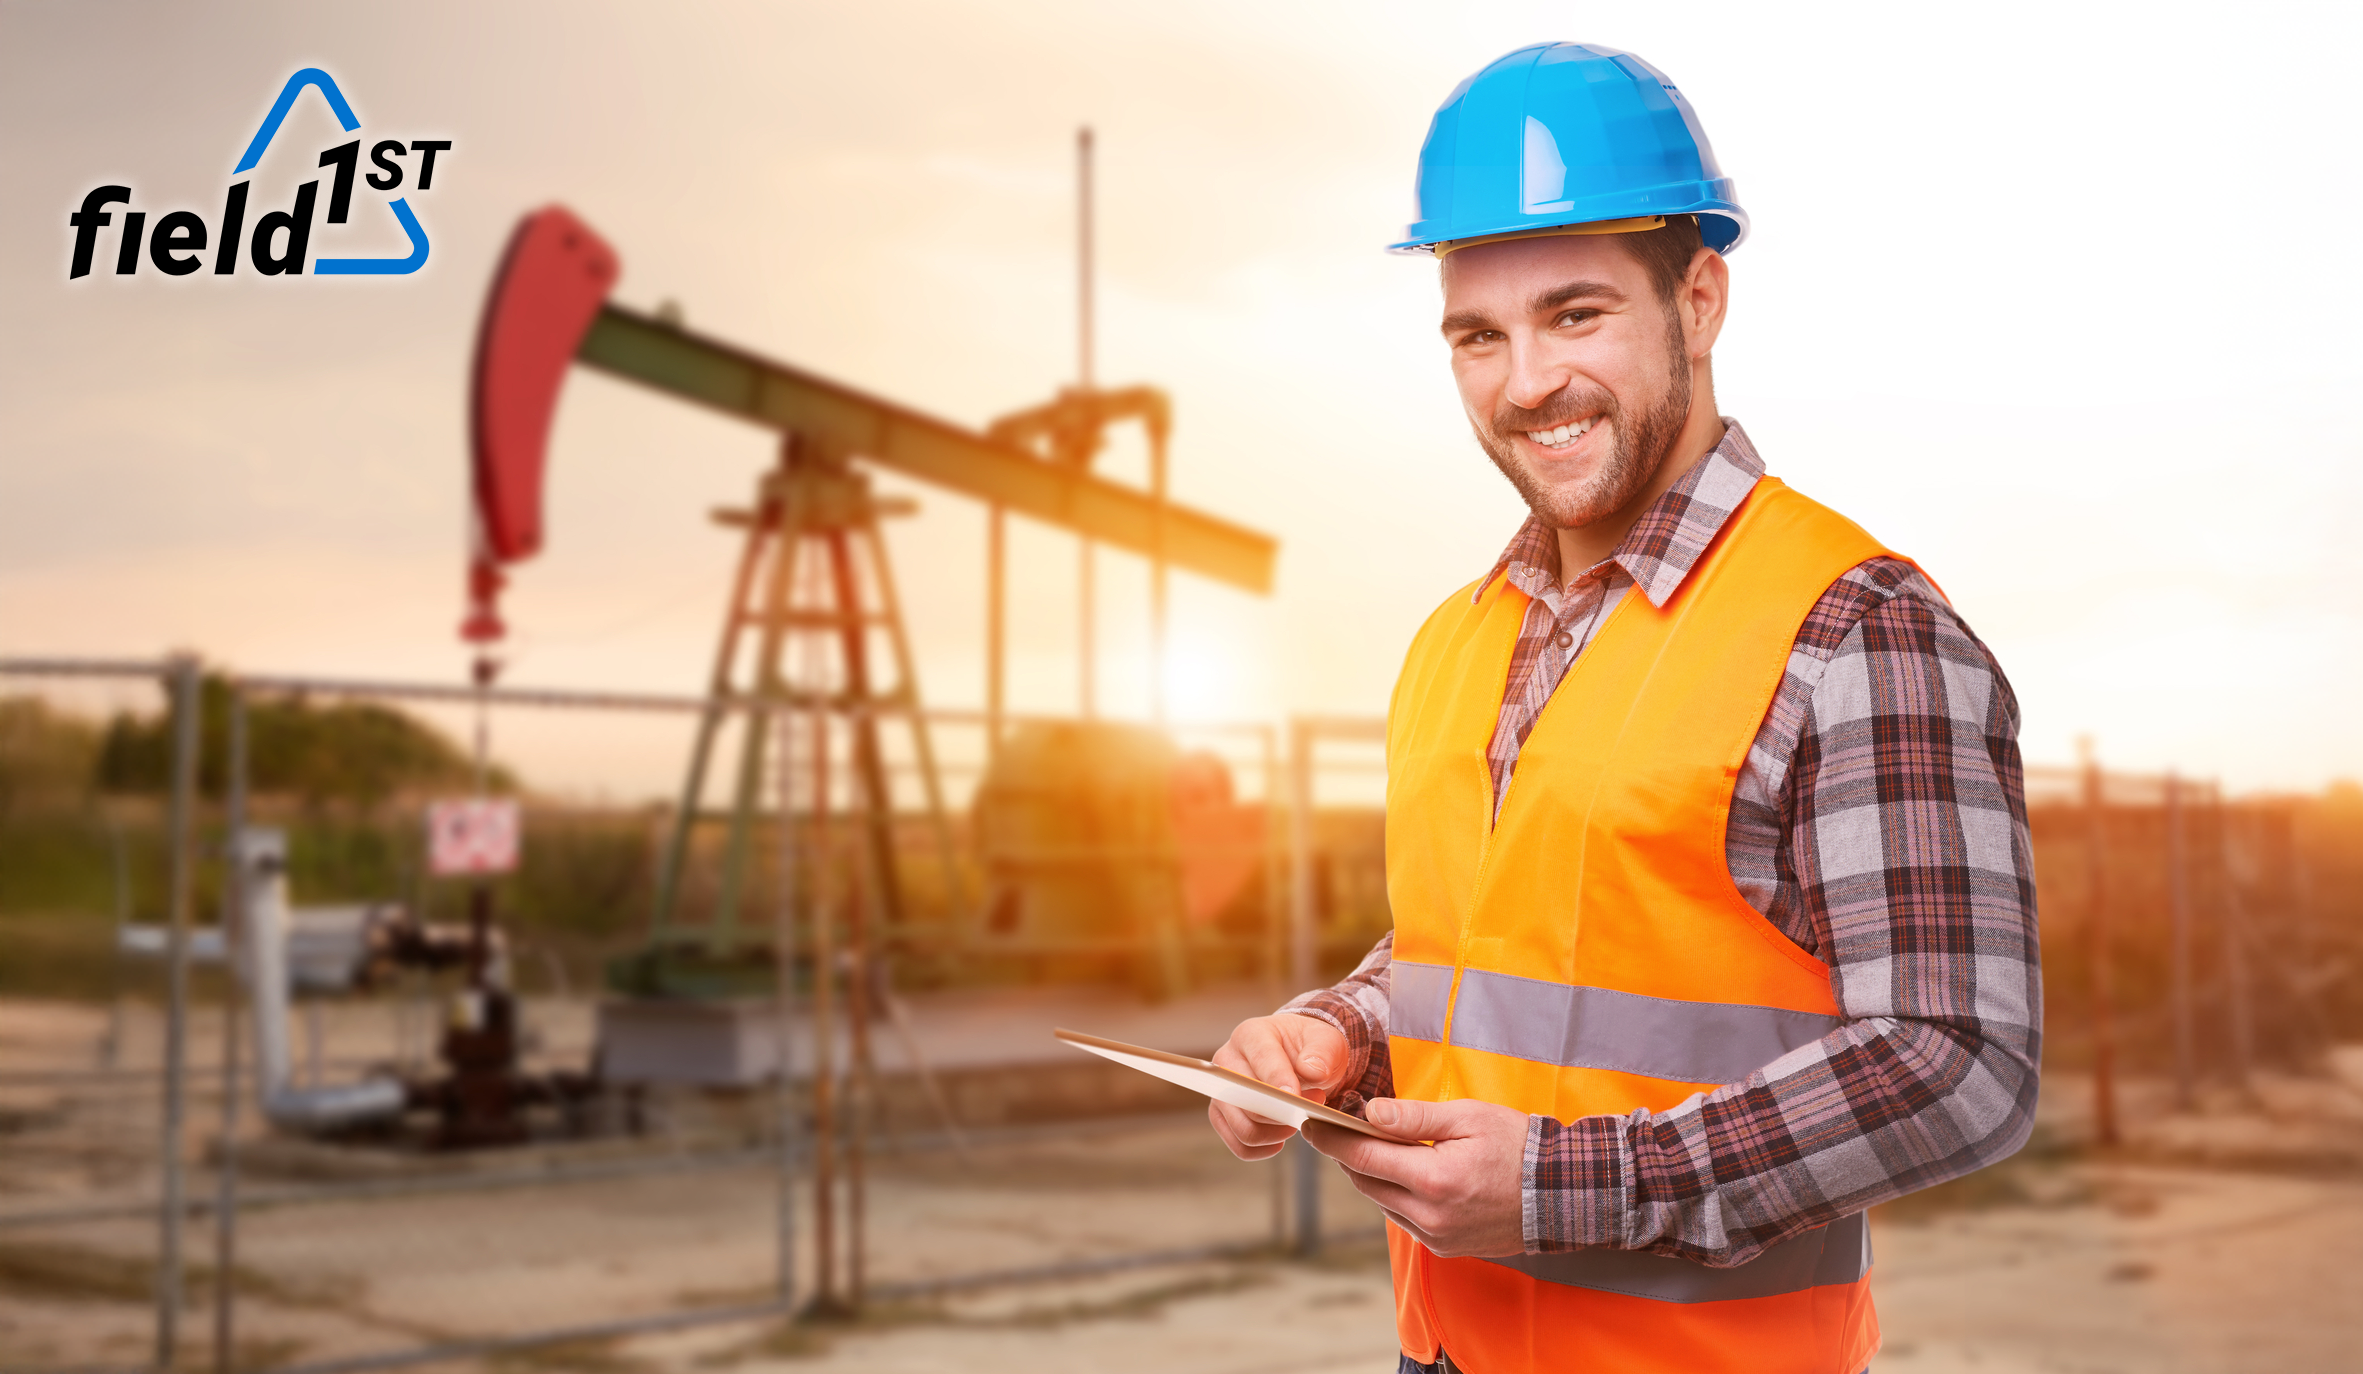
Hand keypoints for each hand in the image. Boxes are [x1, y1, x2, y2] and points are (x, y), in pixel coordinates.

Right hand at [1206, 1013, 1348, 1160]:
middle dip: (1283, 1113)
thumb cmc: (1309, 1047)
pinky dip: (1262, 1149)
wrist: (1298, 1056)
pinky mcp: (1222, 1115)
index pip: (1261, 1060)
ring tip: (1297, 1122)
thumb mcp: (1326, 1040)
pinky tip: (1281, 1140)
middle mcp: (1226, 1061)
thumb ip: (1323, 1052)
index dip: (1278, 1080)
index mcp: (1251, 1035)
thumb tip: (1311, 1072)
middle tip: (1310, 1110)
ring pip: (1243, 1129)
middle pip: (1248, 1101)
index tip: (1296, 1097)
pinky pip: (1239, 1145)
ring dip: (1276, 1133)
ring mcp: (1221, 1091)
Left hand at [1302, 1097, 1528, 1257]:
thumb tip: (1370, 1113)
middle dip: (1349, 1156)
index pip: (1363, 1158)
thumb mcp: (1469, 1117)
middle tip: (1339, 1128)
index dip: (1332, 1140)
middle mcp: (1430, 1216)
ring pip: (1383, 1203)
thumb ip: (1415, 1117)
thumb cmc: (1519, 1145)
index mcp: (1434, 1180)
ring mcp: (1438, 1237)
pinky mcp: (1446, 1247)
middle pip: (1366, 1184)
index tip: (1310, 1124)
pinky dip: (1396, 1195)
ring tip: (1373, 1146)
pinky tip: (1405, 1173)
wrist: (1563, 1192)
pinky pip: (1405, 1219)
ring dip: (1373, 1176)